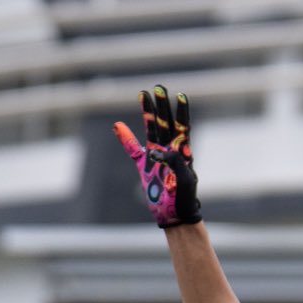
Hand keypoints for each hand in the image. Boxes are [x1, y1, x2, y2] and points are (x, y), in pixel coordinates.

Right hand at [113, 85, 201, 227]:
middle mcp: (170, 150)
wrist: (175, 215)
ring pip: (151, 130)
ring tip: (143, 94)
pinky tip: (118, 126)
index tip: (180, 95)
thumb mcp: (184, 180)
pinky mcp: (145, 167)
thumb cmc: (184, 198)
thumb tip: (159, 150)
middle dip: (162, 105)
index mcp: (182, 151)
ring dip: (148, 113)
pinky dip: (125, 138)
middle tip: (158, 87)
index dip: (181, 111)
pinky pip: (133, 150)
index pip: (182, 126)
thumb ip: (175, 162)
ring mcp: (156, 157)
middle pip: (165, 122)